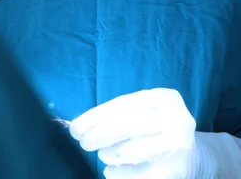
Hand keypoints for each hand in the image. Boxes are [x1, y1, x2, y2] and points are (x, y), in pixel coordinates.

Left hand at [70, 88, 196, 177]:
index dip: (95, 116)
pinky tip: (110, 171)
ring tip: (102, 155)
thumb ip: (117, 115)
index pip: (122, 105)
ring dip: (110, 154)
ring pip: (133, 149)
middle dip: (98, 135)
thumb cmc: (157, 128)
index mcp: (164, 98)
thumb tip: (80, 126)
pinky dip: (120, 174)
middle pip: (126, 125)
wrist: (194, 155)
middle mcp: (175, 119)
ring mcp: (177, 146)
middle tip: (83, 142)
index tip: (75, 127)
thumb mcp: (144, 112)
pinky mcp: (175, 171)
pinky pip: (140, 175)